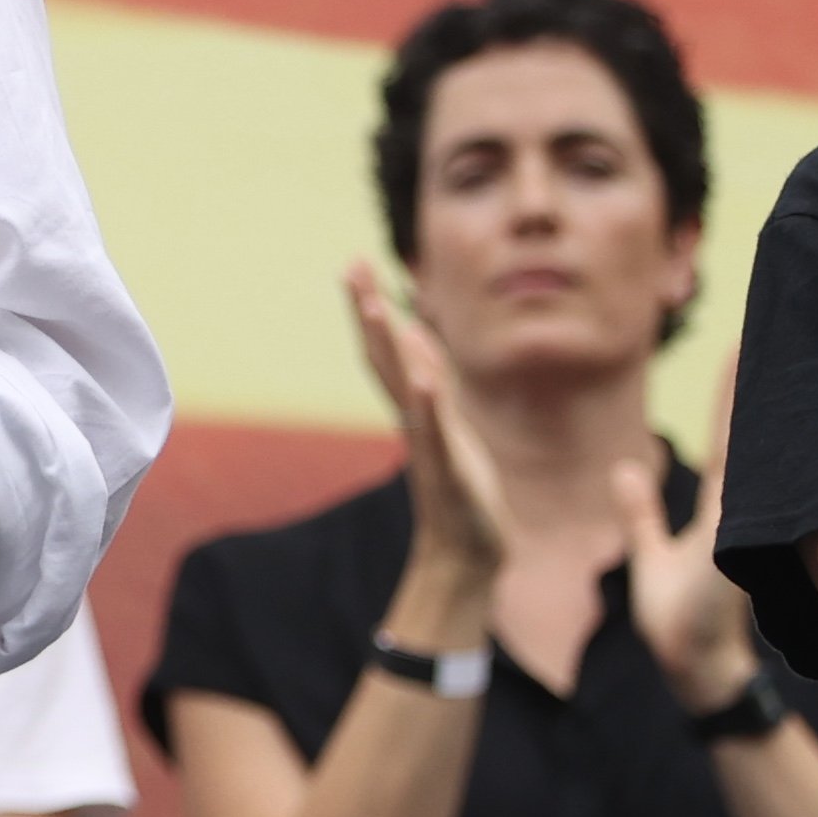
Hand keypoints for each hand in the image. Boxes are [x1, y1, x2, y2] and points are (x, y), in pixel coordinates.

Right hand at [346, 261, 506, 600]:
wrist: (467, 553)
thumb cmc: (461, 491)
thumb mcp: (448, 426)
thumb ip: (430, 380)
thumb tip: (414, 332)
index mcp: (415, 407)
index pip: (386, 348)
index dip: (369, 306)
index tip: (355, 263)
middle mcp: (414, 419)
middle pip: (383, 357)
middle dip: (368, 311)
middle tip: (351, 265)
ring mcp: (428, 443)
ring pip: (402, 385)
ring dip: (386, 345)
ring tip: (373, 304)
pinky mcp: (449, 470)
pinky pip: (435, 432)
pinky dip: (427, 404)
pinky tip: (422, 378)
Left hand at [611, 343, 758, 715]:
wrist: (696, 668)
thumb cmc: (679, 622)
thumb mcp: (652, 557)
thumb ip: (640, 514)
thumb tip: (624, 468)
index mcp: (721, 507)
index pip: (729, 434)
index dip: (735, 390)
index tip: (747, 339)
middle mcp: (737, 508)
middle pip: (746, 430)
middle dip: (755, 378)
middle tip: (775, 318)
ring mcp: (741, 523)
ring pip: (746, 448)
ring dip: (751, 401)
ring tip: (764, 344)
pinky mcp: (734, 542)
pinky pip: (736, 482)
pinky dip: (744, 447)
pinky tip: (754, 410)